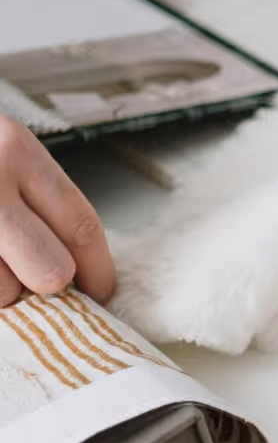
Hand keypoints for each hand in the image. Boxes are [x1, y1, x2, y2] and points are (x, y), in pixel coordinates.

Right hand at [0, 116, 114, 305]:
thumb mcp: (3, 157)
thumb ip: (39, 201)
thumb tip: (75, 270)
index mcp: (19, 151)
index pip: (82, 225)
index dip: (99, 269)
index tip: (102, 291)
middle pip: (52, 270)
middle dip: (48, 283)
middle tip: (33, 278)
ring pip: (4, 291)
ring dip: (1, 290)